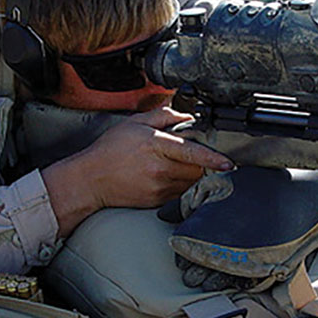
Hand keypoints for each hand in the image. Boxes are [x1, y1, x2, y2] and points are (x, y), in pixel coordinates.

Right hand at [42, 107, 232, 236]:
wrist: (89, 180)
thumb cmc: (109, 150)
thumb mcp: (134, 123)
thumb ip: (163, 116)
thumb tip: (186, 116)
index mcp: (155, 146)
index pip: (191, 152)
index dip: (212, 158)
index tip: (228, 163)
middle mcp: (159, 169)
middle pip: (197, 169)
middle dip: (203, 162)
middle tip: (196, 154)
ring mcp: (159, 187)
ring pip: (191, 181)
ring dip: (193, 174)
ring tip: (177, 165)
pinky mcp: (158, 201)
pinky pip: (181, 192)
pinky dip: (182, 184)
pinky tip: (168, 176)